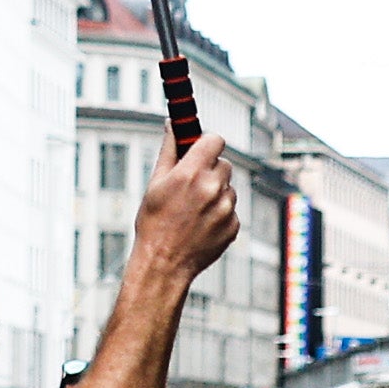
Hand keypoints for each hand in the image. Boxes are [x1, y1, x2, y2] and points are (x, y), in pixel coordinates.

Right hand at [131, 136, 243, 277]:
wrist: (164, 263)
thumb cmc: (154, 223)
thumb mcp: (155, 183)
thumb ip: (169, 150)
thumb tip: (172, 124)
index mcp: (192, 173)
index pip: (215, 140)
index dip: (207, 143)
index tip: (200, 150)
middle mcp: (213, 188)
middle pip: (223, 163)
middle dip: (210, 170)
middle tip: (191, 185)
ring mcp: (226, 208)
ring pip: (228, 188)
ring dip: (216, 193)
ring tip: (193, 210)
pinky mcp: (233, 226)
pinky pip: (231, 210)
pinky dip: (220, 214)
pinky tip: (201, 224)